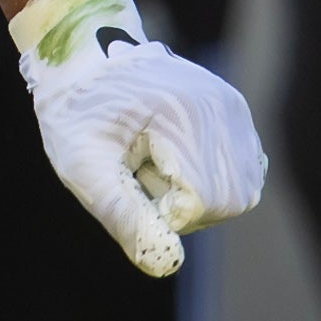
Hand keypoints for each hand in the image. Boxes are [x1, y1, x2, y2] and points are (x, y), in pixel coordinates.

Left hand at [10, 0, 267, 278]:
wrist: (84, 55)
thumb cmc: (77, 113)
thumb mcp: (84, 167)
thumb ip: (124, 216)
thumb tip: (168, 266)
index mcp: (182, 115)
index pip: (202, 203)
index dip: (164, 210)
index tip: (130, 180)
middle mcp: (220, 107)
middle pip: (230, 201)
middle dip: (185, 205)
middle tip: (142, 173)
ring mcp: (233, 107)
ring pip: (242, 191)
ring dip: (200, 193)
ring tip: (156, 161)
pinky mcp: (236, 111)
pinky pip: (244, 172)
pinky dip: (213, 179)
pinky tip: (176, 157)